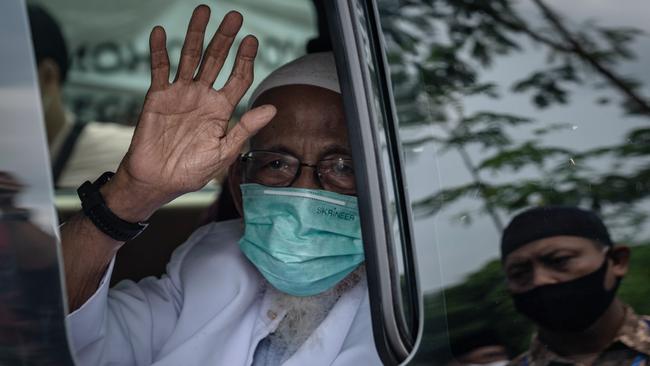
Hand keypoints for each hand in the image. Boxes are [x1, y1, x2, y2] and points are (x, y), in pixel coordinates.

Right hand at [103, 6, 275, 220]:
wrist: (158, 181)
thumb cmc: (192, 171)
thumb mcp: (224, 151)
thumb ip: (245, 128)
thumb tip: (272, 109)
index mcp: (222, 109)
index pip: (238, 78)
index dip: (245, 59)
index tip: (252, 40)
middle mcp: (203, 97)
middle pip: (216, 60)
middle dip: (225, 38)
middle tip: (235, 16)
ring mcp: (180, 94)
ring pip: (189, 57)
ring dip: (196, 34)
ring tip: (203, 11)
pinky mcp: (158, 97)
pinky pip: (159, 69)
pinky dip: (159, 51)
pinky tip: (160, 32)